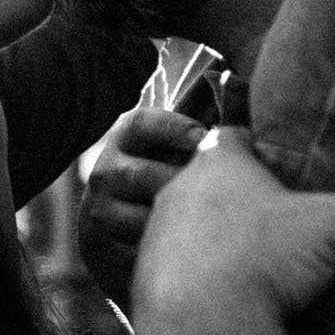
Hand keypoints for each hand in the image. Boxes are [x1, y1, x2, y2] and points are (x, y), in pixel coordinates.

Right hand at [77, 105, 207, 311]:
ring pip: (142, 219)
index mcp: (126, 137)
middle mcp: (105, 169)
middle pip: (144, 176)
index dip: (177, 129)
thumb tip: (237, 78)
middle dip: (184, 189)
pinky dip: (165, 256)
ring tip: (211, 232)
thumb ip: (215, 124)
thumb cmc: (175, 185)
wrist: (130, 240)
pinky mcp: (97, 245)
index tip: (209, 141)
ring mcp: (98, 208)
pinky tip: (190, 256)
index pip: (144, 123)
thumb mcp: (186, 154)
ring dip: (177, 227)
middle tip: (222, 200)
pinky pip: (135, 252)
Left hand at [133, 125, 334, 334]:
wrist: (199, 325)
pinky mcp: (141, 278)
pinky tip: (219, 300)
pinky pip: (171, 270)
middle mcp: (178, 190)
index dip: (254, 149)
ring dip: (209, 239)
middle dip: (233, 197)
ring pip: (184, 225)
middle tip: (269, 221)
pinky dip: (193, 279)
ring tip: (245, 265)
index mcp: (218, 163)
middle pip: (206, 182)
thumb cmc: (264, 261)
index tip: (276, 167)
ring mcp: (153, 234)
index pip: (232, 138)